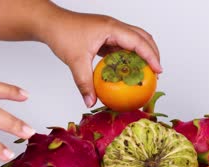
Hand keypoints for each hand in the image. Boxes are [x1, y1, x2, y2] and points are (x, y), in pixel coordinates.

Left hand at [35, 5, 161, 106]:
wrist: (50, 23)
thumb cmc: (61, 34)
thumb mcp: (75, 61)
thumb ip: (84, 83)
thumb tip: (91, 102)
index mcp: (111, 28)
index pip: (138, 42)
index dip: (151, 56)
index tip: (158, 71)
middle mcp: (114, 27)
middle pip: (143, 37)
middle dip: (153, 54)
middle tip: (157, 74)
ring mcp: (111, 30)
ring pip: (135, 40)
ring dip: (144, 54)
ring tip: (147, 72)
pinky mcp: (106, 36)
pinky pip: (124, 45)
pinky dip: (131, 56)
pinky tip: (129, 70)